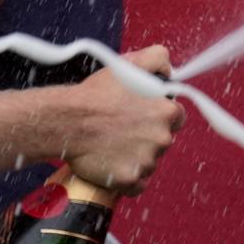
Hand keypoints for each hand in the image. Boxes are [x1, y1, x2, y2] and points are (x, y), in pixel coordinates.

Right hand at [64, 46, 183, 194]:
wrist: (68, 121)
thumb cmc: (96, 94)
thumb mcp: (129, 64)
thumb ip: (157, 58)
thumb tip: (168, 67)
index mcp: (166, 112)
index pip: (175, 117)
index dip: (157, 116)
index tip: (141, 116)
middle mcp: (162, 138)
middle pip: (162, 141)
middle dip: (146, 136)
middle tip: (121, 129)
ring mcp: (146, 161)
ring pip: (149, 162)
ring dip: (135, 157)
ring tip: (112, 145)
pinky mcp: (130, 179)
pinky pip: (137, 184)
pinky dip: (128, 178)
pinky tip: (113, 164)